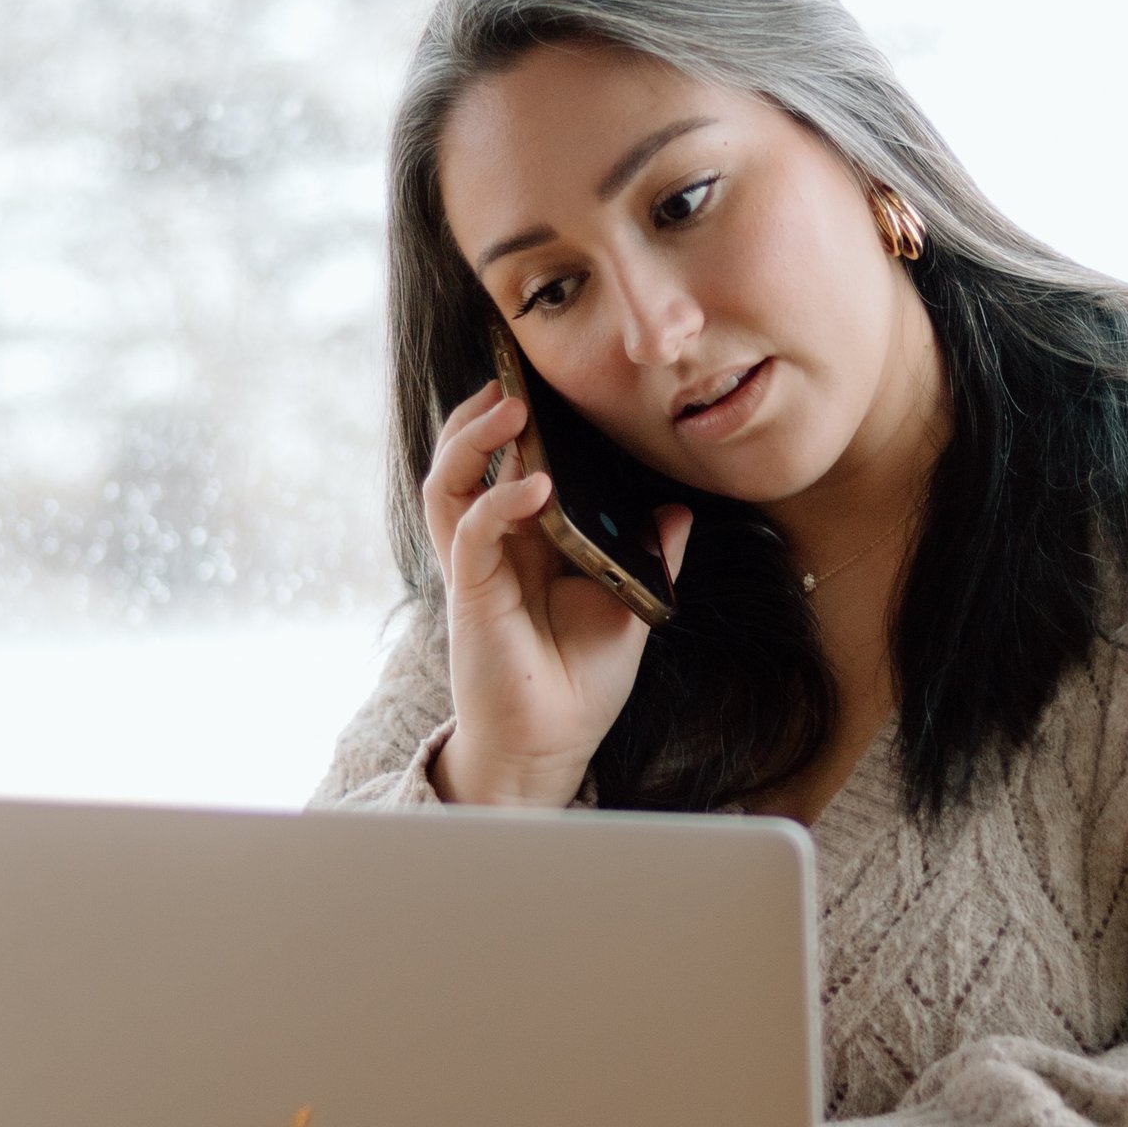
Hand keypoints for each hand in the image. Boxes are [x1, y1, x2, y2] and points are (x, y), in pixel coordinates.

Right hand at [421, 382, 690, 807]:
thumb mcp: (628, 609)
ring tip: (510, 408)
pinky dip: (500, 502)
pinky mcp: (471, 595)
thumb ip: (651, 558)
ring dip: (472, 441)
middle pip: (462, 464)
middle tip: (511, 379)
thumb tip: (679, 509)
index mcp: (525, 545)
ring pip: (449, 486)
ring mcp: (475, 569)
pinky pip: (472, 533)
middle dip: (479, 417)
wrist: (552, 747)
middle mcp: (492, 549)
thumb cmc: (580, 684)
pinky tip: (535, 485)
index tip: (538, 385)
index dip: (513, 426)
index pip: (506, 468)